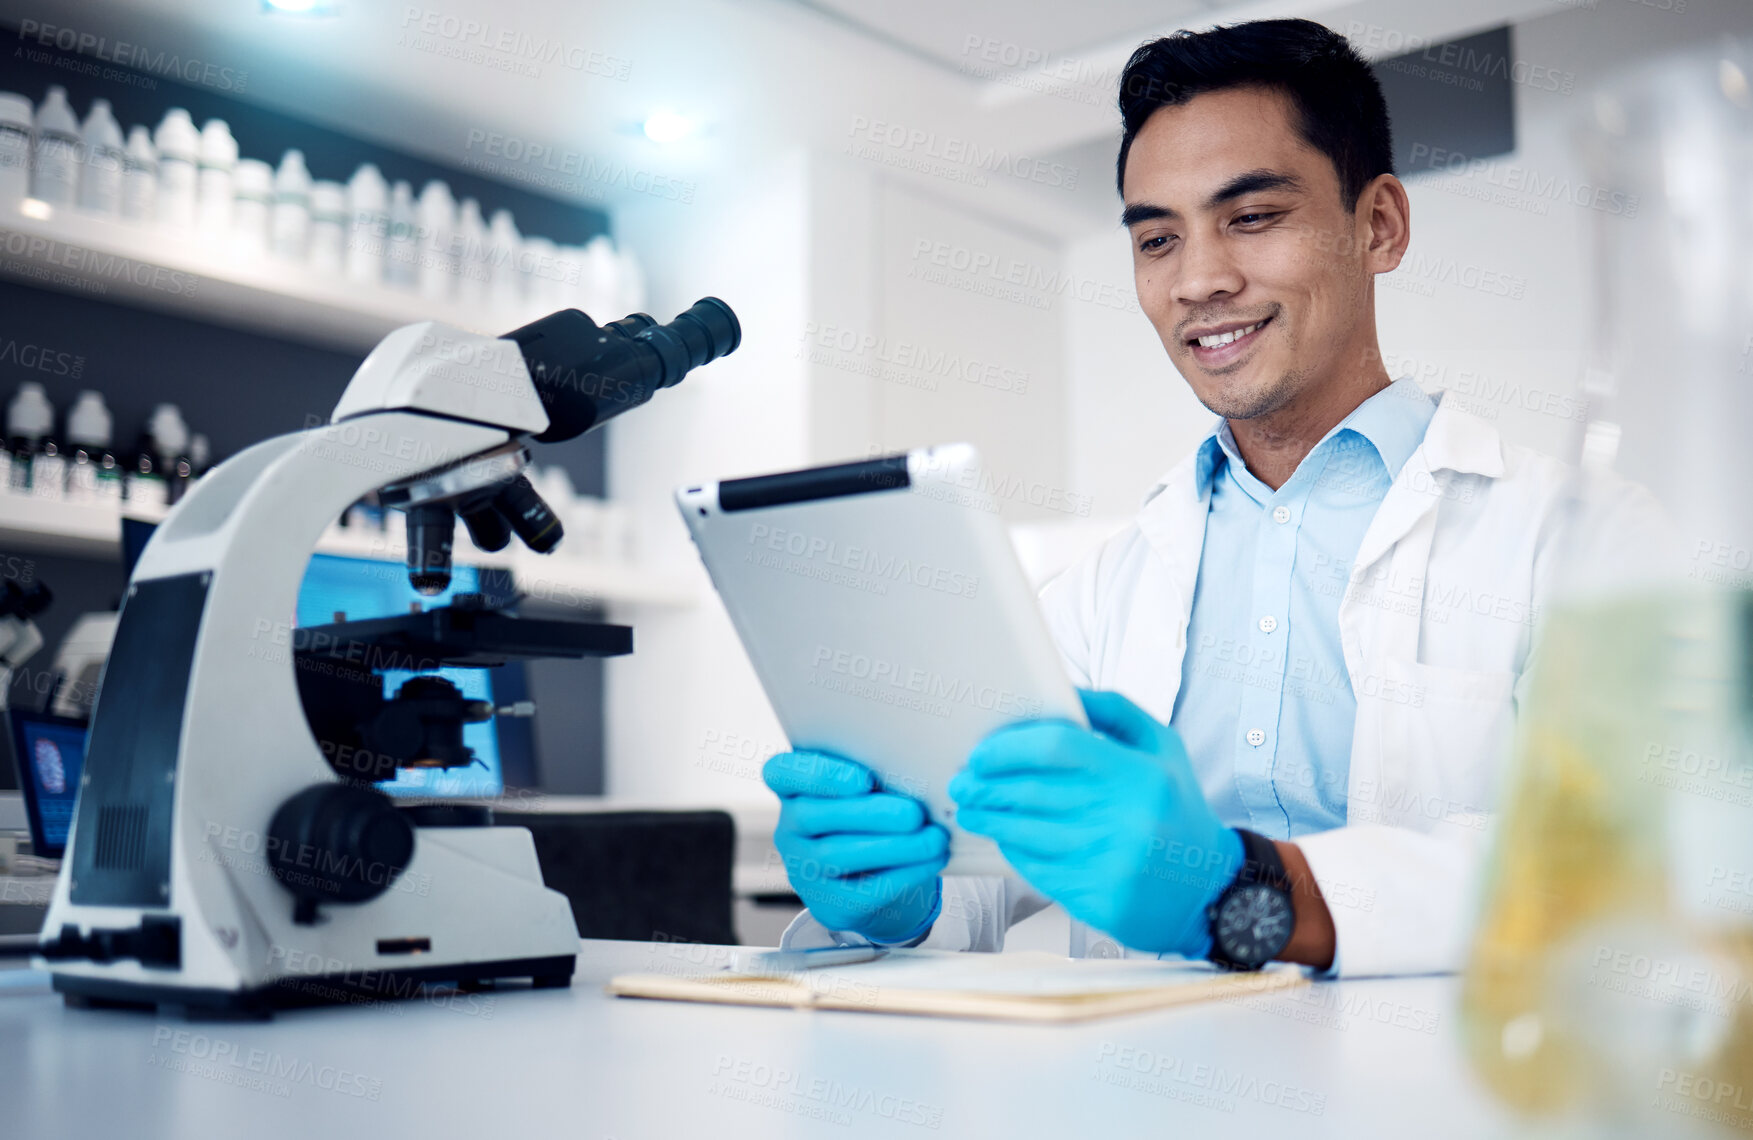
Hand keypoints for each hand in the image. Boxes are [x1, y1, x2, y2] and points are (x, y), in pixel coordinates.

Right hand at [763, 750, 948, 943]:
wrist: (873, 874)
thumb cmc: (869, 815)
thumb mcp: (865, 790)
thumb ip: (876, 774)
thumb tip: (915, 774)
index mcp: (792, 788)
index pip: (780, 772)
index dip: (817, 774)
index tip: (864, 779)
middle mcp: (790, 829)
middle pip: (812, 817)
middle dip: (868, 814)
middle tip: (913, 814)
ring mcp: (804, 869)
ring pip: (837, 856)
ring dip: (893, 847)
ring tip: (934, 839)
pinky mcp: (831, 902)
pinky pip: (864, 889)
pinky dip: (904, 873)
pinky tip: (933, 859)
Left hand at [948, 689, 1242, 955]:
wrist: (1207, 887)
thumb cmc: (1176, 806)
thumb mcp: (1161, 746)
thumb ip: (1112, 711)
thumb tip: (1059, 689)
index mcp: (1138, 774)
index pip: (1056, 748)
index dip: (1008, 748)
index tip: (981, 753)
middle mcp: (1125, 819)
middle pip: (1029, 793)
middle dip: (984, 786)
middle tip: (962, 782)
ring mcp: (1109, 863)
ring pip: (1025, 834)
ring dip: (988, 820)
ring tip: (970, 810)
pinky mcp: (1097, 899)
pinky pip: (1037, 869)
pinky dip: (1013, 851)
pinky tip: (1003, 839)